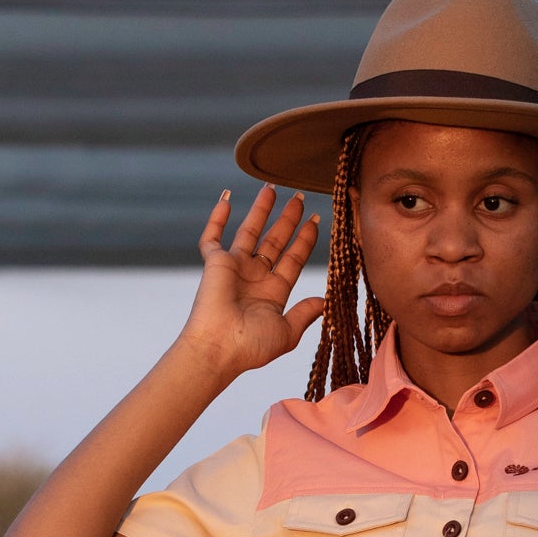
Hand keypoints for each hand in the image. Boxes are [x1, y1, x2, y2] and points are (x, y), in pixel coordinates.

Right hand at [178, 185, 325, 379]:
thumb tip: (325, 301)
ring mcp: (234, 268)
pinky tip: (227, 198)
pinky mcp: (215, 264)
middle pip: (275, 241)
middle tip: (300, 198)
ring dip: (261, 211)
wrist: (219, 348)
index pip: (292, 260)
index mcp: (273, 293)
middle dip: (288, 220)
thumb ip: (305, 314)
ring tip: (273, 188)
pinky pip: (212, 237)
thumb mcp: (287, 332)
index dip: (304, 241)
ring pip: (250, 232)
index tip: (316, 221)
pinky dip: (217, 218)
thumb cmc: (251, 347)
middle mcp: (254, 278)